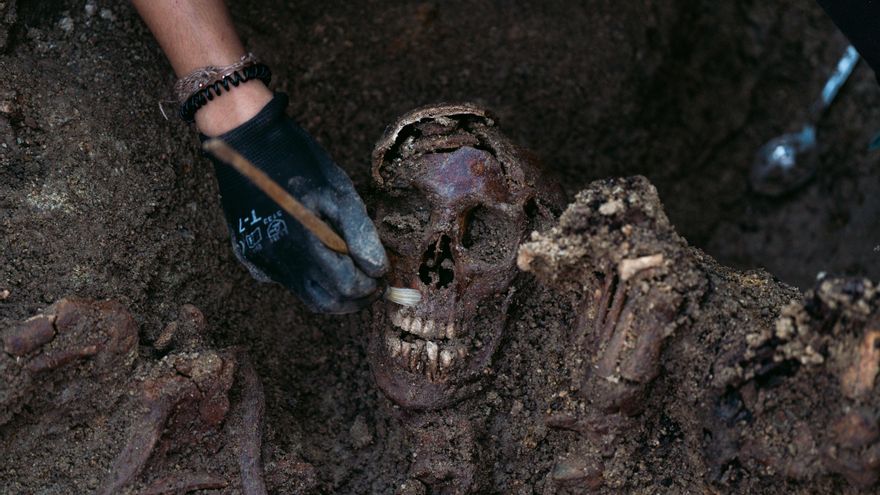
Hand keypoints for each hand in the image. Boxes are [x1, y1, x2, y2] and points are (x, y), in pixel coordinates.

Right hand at [202, 92, 387, 312]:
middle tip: (371, 280)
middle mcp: (276, 260)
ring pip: (304, 294)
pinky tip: (315, 253)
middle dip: (354, 297)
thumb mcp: (337, 189)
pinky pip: (283, 279)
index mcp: (301, 243)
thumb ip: (359, 232)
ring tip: (349, 268)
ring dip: (331, 289)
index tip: (382, 276)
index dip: (370, 286)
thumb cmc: (297, 160)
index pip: (345, 287)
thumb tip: (377, 268)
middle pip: (325, 302)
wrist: (245, 138)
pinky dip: (306, 276)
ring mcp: (258, 260)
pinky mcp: (247, 255)